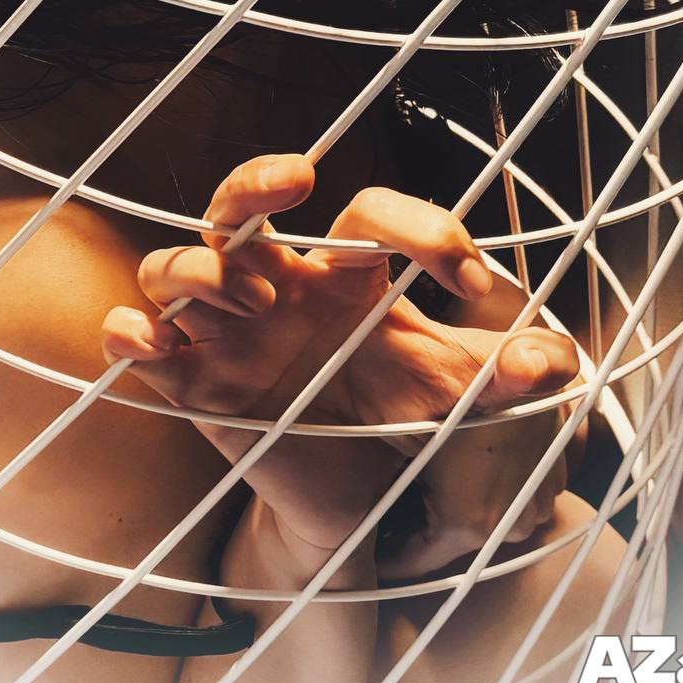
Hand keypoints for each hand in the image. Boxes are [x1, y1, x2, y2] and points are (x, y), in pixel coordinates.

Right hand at [101, 154, 578, 549]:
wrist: (360, 502)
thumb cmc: (401, 423)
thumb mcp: (455, 395)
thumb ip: (501, 376)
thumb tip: (553, 360)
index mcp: (346, 273)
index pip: (368, 213)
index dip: (422, 225)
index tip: (470, 276)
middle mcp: (278, 285)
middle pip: (238, 203)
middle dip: (254, 180)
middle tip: (298, 180)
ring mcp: (227, 331)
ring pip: (175, 263)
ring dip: (202, 269)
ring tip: (257, 305)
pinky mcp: (194, 383)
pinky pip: (137, 341)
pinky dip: (128, 331)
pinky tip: (144, 340)